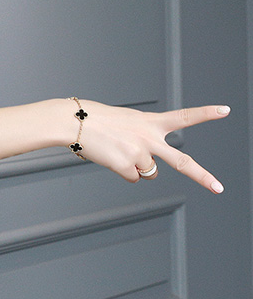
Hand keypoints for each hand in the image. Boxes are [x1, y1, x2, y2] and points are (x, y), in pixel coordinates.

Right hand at [74, 101, 229, 192]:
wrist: (74, 122)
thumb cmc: (96, 119)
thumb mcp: (127, 121)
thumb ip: (144, 136)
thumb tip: (147, 167)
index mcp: (151, 121)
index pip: (184, 116)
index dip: (206, 113)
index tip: (225, 110)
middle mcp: (149, 137)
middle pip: (182, 161)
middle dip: (202, 176)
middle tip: (219, 187)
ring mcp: (140, 153)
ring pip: (150, 173)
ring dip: (137, 167)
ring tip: (119, 150)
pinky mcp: (127, 166)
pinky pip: (132, 177)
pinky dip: (122, 171)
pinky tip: (111, 157)